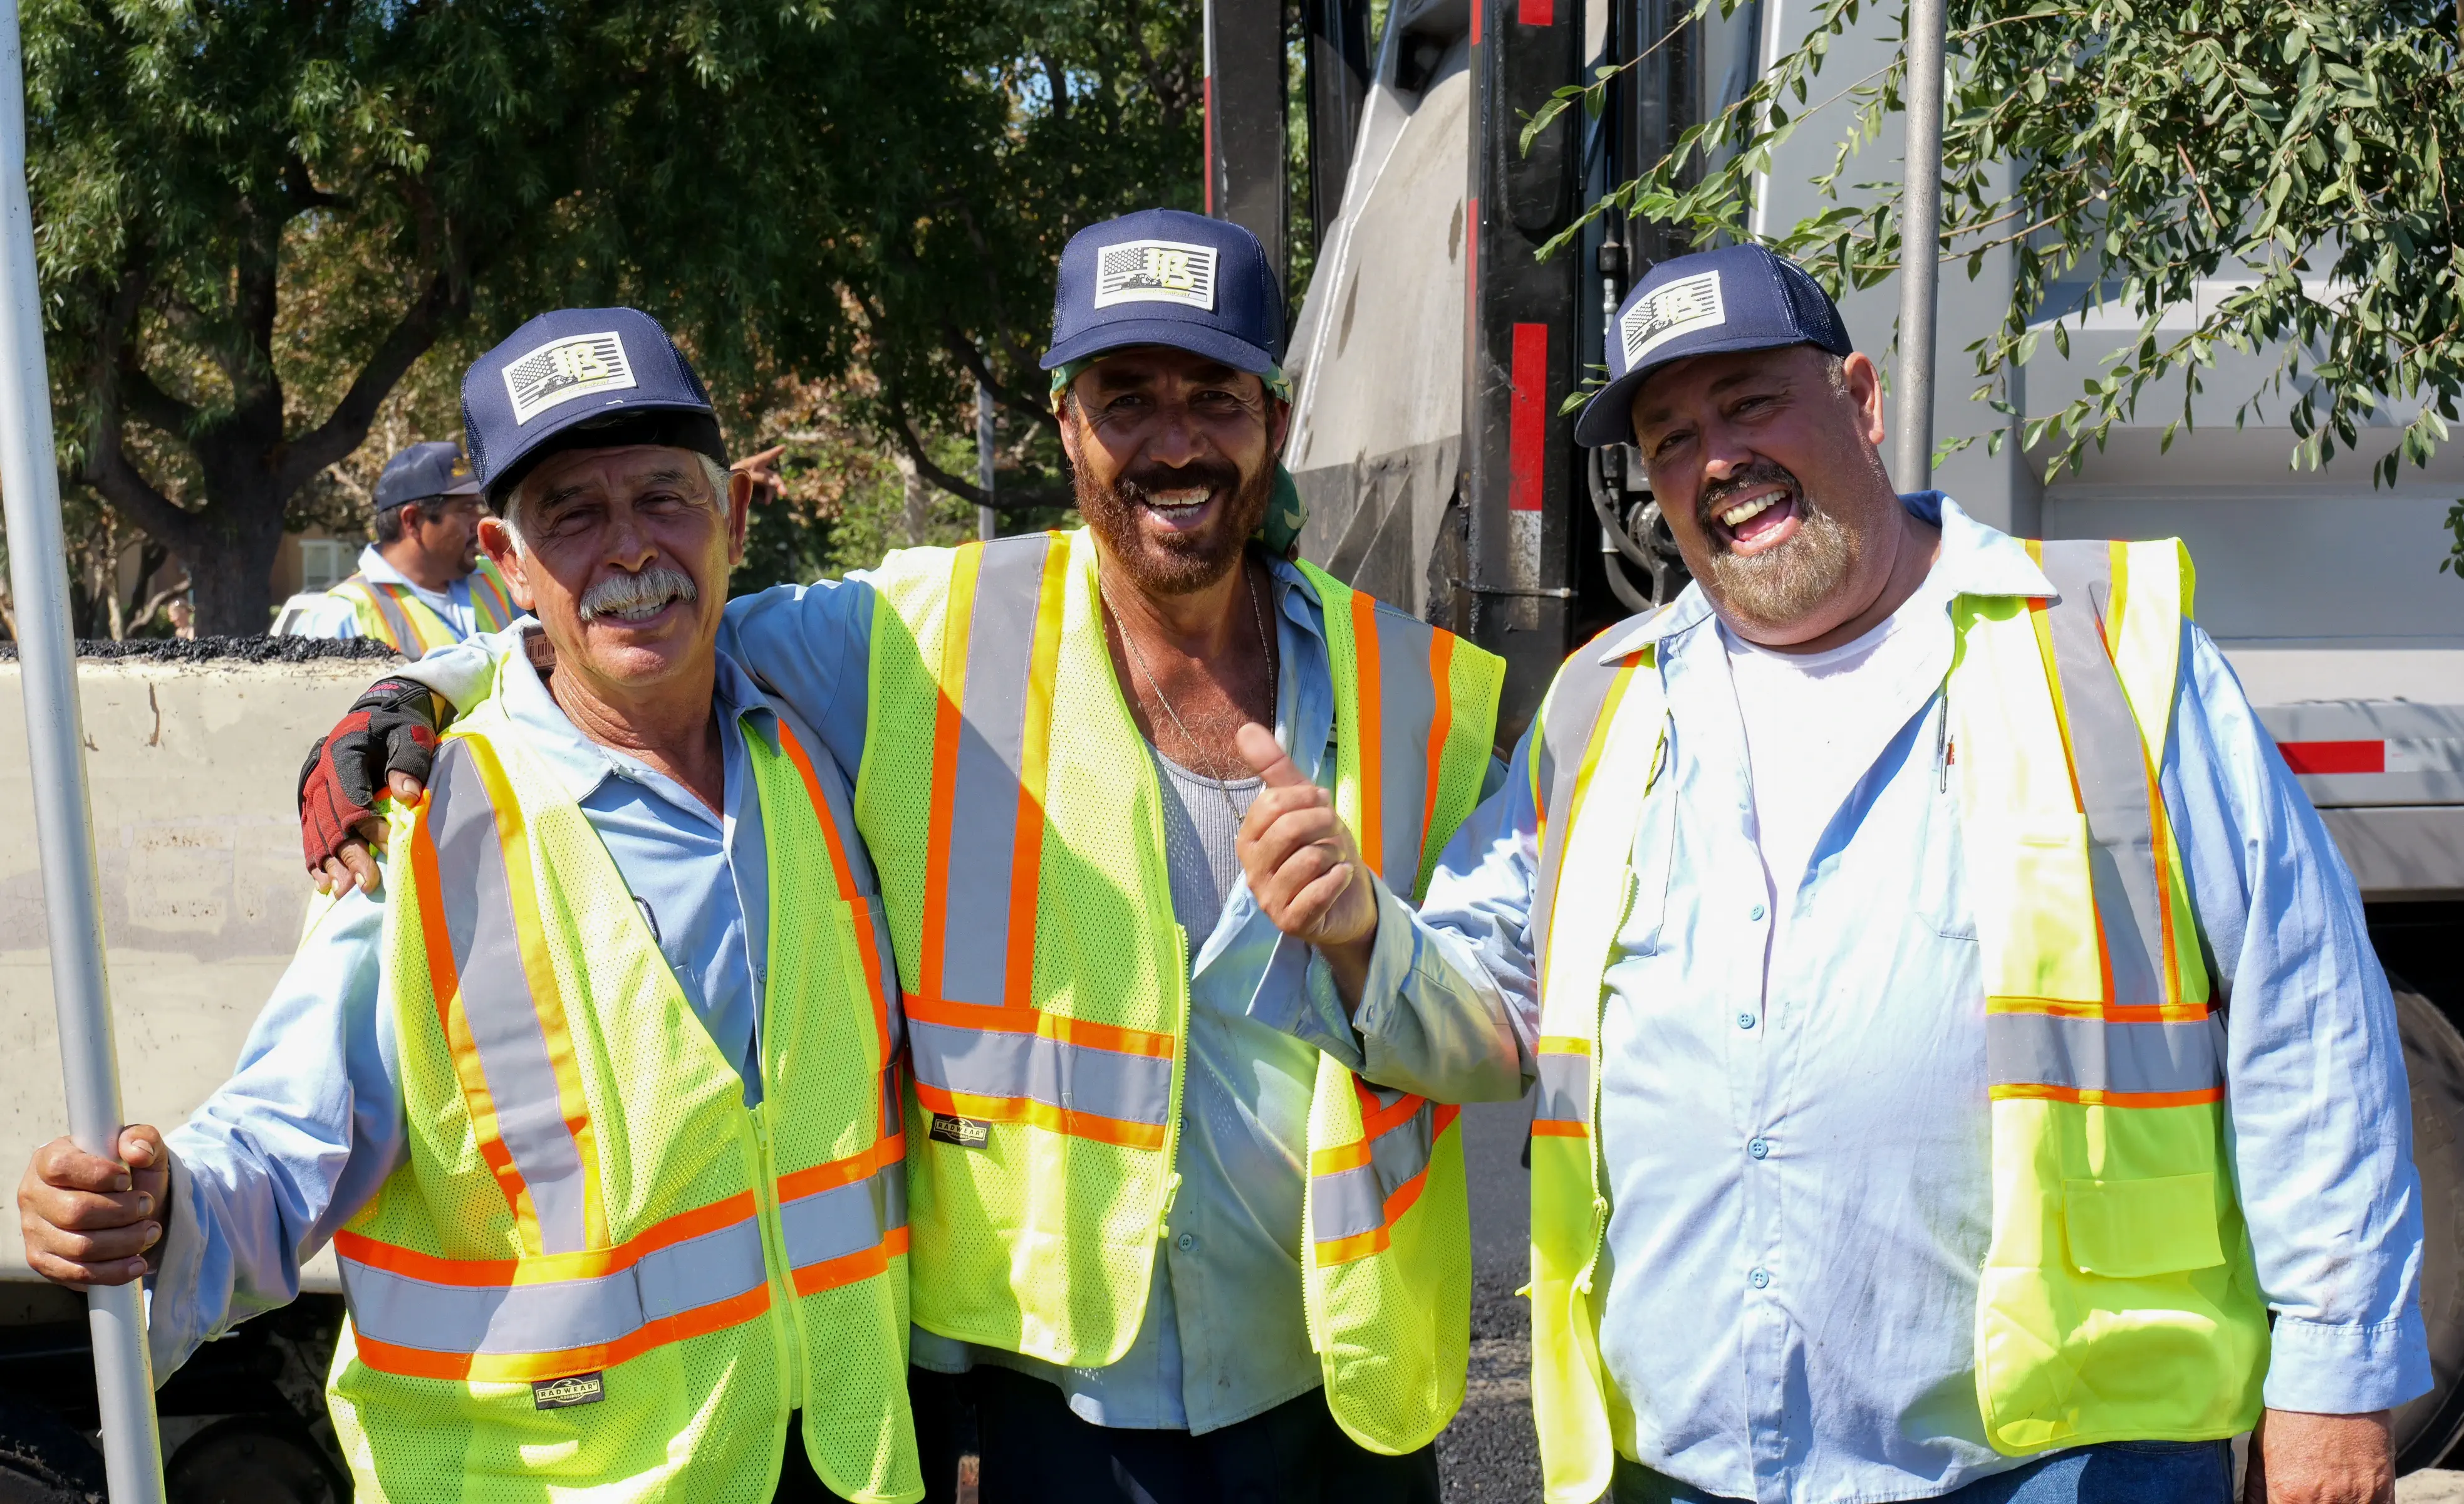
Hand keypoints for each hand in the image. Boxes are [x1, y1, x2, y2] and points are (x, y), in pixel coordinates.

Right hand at [17, 1127, 168, 1288]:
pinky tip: (137, 1263)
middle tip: (148, 1207)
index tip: (126, 1179)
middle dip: (122, 1212)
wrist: (125, 1209)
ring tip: (150, 1232)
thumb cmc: (128, 1174)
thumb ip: (143, 1138)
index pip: (61, 1167)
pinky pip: (78, 1273)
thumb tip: (137, 1151)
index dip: (98, 1175)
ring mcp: (35, 1231)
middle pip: (75, 1212)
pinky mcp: (44, 1261)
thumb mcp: (141, 1148)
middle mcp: (34, 1195)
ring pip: (80, 1246)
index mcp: (49, 1159)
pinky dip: (113, 1271)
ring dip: (125, 1242)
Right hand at [299, 677, 438, 894]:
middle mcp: (321, 774)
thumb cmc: (399, 728)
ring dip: (330, 863)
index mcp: (342, 753)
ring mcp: (313, 790)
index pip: (351, 794)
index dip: (368, 822)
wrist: (378, 718)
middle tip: (367, 883)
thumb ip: (409, 760)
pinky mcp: (313, 804)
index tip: (390, 844)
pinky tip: (324, 883)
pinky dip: (317, 860)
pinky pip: (310, 835)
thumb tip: (408, 794)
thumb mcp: (410, 733)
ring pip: (317, 832)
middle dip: (349, 853)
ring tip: (343, 891)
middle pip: (331, 820)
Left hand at [732, 444, 786, 507]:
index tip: (784, 447)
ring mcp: (757, 481)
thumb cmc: (731, 478)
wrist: (720, 489)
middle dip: (779, 484)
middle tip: (784, 494)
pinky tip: (762, 502)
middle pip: (773, 476)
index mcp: (754, 463)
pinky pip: (764, 494)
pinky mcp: (754, 490)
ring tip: (767, 503)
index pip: (767, 456)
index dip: (776, 452)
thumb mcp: (745, 474)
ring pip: (770, 487)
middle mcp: (758, 471)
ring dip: (770, 494)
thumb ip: (760, 477)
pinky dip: (765, 498)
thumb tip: (775, 483)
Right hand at [1234, 722, 1377, 1003]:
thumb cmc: (1323, 851)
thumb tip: (1244, 728)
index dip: (1305, 798)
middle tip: (1333, 831)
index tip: (1321, 803)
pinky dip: (1337, 879)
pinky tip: (1340, 878)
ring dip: (1334, 853)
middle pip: (1288, 830)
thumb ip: (1275, 769)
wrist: (1350, 902)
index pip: (1271, 804)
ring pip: (1306, 860)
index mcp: (1249, 839)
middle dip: (1323, 823)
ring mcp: (1269, 900)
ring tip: (1334, 859)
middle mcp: (1252, 870)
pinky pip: (1316, 894)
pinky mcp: (1291, 923)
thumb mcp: (1305, 805)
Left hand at [2243, 1407, 2392, 1502]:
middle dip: (2302, 1503)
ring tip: (2326, 1486)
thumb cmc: (2292, 1413)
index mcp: (2288, 1494)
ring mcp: (2356, 1500)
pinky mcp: (2382, 1492)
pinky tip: (2347, 1493)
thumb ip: (2256, 1490)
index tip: (2283, 1500)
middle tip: (2303, 1491)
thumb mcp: (2259, 1449)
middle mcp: (2323, 1503)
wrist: (2334, 1383)